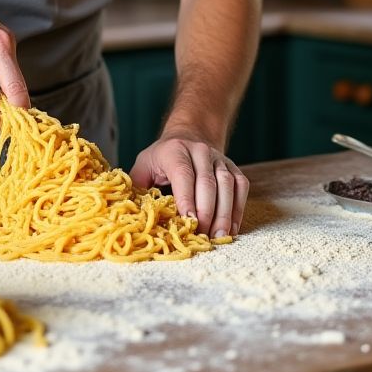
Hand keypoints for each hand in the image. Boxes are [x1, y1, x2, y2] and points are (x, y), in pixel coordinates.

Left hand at [130, 134, 248, 238]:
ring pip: (227, 185)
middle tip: (202, 235)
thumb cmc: (162, 158)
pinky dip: (238, 209)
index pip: (183, 174)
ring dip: (225, 213)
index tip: (189, 222)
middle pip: (207, 182)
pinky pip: (240, 187)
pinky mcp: (233, 167)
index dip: (187, 198)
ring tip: (219, 236)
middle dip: (206, 212)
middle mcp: (200, 151)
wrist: (189, 135)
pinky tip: (231, 228)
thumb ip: (137, 185)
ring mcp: (219, 159)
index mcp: (175, 150)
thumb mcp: (144, 165)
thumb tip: (131, 211)